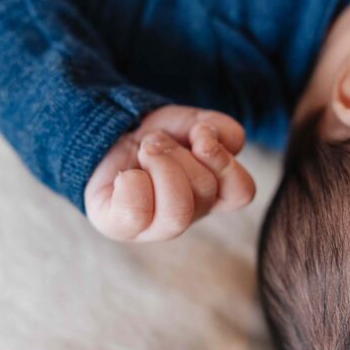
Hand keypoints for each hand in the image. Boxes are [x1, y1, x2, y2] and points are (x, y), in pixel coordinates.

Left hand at [84, 105, 255, 240]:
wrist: (108, 137)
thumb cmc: (158, 137)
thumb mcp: (193, 122)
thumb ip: (219, 128)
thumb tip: (210, 141)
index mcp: (212, 195)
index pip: (241, 192)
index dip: (224, 162)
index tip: (200, 136)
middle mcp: (189, 215)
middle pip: (203, 190)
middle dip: (177, 152)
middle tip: (156, 140)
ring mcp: (154, 227)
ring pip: (177, 211)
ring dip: (159, 164)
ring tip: (145, 150)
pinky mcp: (119, 227)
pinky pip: (135, 214)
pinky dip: (130, 183)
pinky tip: (125, 174)